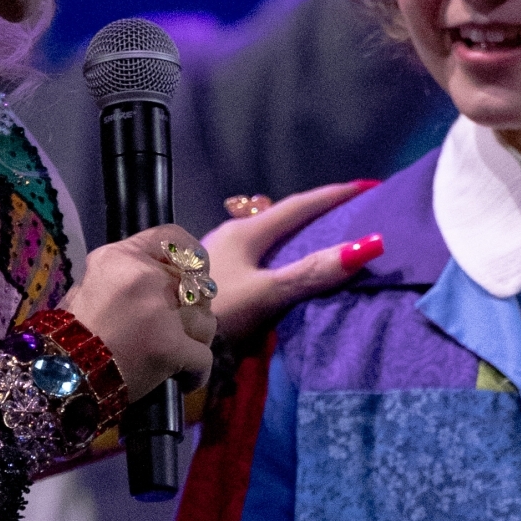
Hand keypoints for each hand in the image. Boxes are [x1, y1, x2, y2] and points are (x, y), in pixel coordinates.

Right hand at [61, 226, 215, 399]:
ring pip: (206, 322)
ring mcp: (158, 312)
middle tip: (180, 329)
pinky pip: (204, 358)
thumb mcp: (93, 285)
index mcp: (121, 257)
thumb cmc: (69, 334)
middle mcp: (143, 276)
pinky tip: (182, 380)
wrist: (57, 376)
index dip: (193, 257)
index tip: (195, 276)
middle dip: (194, 310)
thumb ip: (132, 276)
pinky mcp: (169, 347)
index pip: (174, 239)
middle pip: (196, 285)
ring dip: (196, 343)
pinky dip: (195, 374)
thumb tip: (172, 281)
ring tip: (176, 358)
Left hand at [205, 181, 383, 342]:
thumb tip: (368, 247)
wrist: (152, 335)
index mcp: (245, 233)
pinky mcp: (203, 277)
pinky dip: (273, 257)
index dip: (335, 195)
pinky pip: (249, 257)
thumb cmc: (211, 312)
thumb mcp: (266, 294)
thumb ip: (312, 273)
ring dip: (291, 237)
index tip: (367, 185)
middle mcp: (228, 236)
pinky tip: (275, 272)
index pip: (299, 206)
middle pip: (279, 218)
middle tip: (347, 212)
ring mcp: (213, 256)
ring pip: (261, 238)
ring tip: (318, 240)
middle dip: (314, 214)